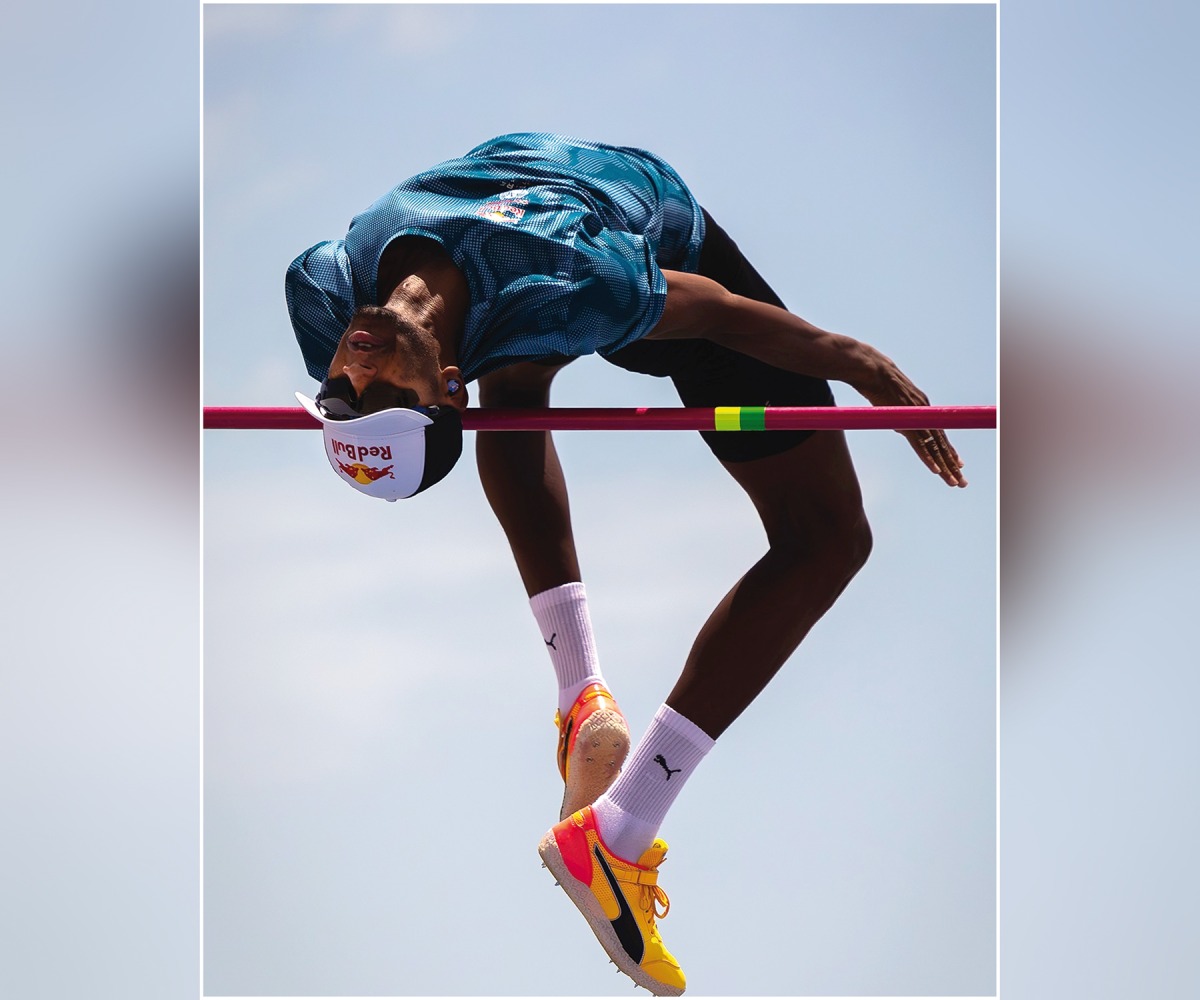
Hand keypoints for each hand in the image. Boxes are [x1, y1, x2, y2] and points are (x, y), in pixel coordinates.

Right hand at [852, 350, 967, 487]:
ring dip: (946, 467)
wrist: (872, 370)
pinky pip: (920, 445)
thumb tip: (902, 429)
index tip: (958, 465)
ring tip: (954, 482)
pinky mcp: (907, 422)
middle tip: (962, 482)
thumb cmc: (878, 382)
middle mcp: (926, 413)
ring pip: (935, 448)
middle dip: (953, 465)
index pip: (940, 435)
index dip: (949, 451)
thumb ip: (902, 418)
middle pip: (942, 444)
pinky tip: (937, 471)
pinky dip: (929, 459)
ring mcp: (918, 418)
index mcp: (924, 409)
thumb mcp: (893, 403)